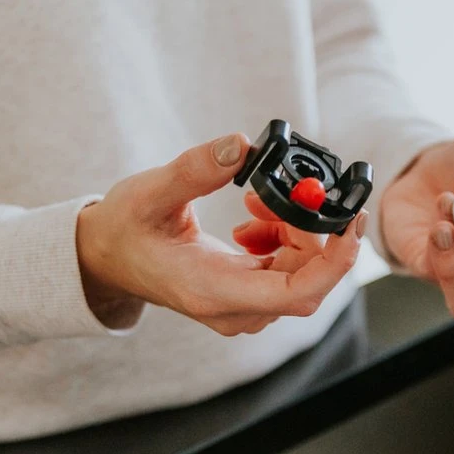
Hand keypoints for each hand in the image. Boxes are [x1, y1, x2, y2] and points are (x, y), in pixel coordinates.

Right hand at [76, 134, 363, 336]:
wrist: (105, 257)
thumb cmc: (123, 229)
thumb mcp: (149, 193)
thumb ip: (194, 170)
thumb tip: (239, 144)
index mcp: (211, 291)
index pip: (296, 294)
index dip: (335, 262)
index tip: (348, 220)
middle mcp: (232, 308)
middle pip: (307, 281)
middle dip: (315, 233)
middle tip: (294, 191)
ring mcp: (241, 306)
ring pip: (300, 274)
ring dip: (295, 231)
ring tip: (256, 200)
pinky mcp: (245, 294)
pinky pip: (286, 270)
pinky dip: (283, 238)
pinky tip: (254, 216)